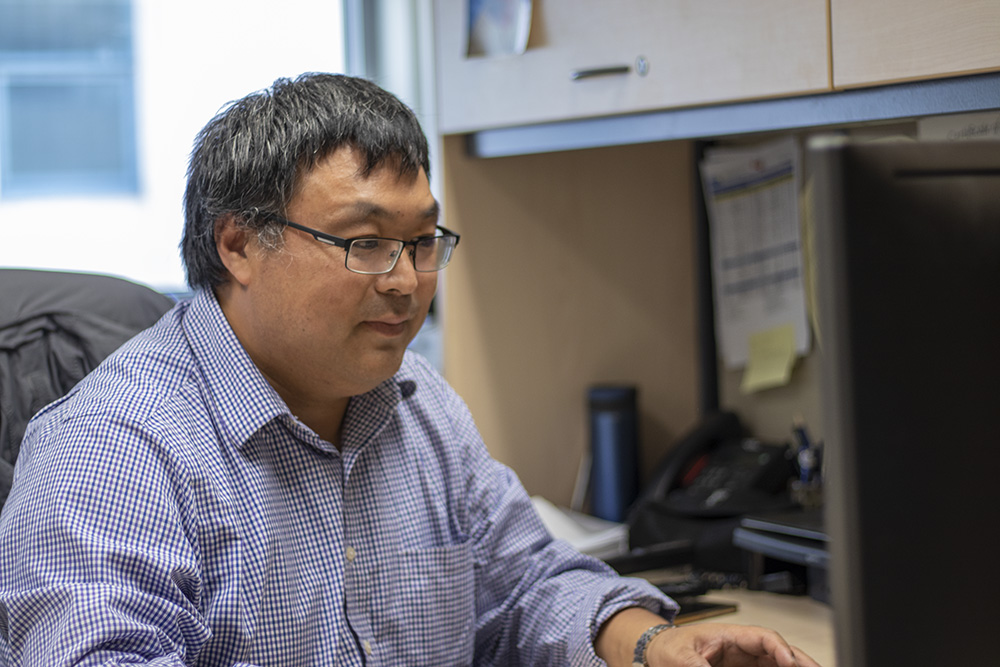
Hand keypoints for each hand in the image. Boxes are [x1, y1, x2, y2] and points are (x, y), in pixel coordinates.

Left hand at [645, 622, 822, 666]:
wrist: (657, 652)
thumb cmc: (668, 647)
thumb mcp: (681, 658)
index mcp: (729, 635)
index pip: (763, 637)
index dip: (780, 649)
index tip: (790, 662)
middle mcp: (740, 646)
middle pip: (778, 651)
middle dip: (800, 661)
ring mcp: (743, 660)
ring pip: (777, 663)